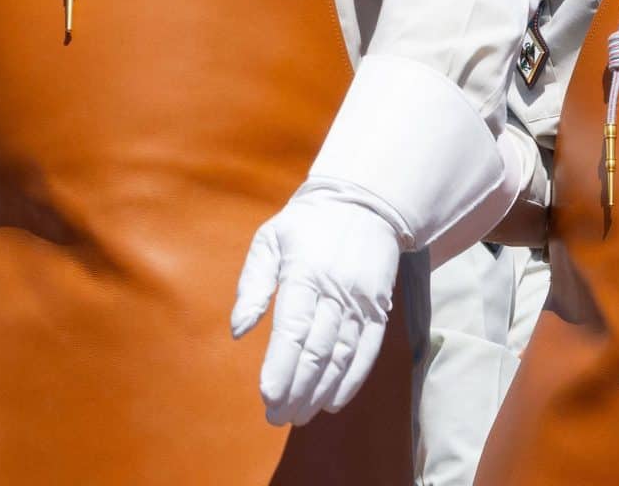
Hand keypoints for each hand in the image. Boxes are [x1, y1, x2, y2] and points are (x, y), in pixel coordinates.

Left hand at [229, 192, 400, 425]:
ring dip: (321, 390)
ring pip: (343, 356)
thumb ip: (252, 285)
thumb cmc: (308, 223)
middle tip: (277, 417)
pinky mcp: (379, 307)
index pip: (294, 329)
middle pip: (318, 351)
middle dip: (297, 389)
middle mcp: (337, 291)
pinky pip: (368, 350)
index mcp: (305, 275)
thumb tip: (238, 331)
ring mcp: (362, 301)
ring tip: (300, 415)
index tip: (268, 397)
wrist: (367, 201)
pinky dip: (353, 378)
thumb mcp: (269, 240)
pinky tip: (334, 400)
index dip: (282, 366)